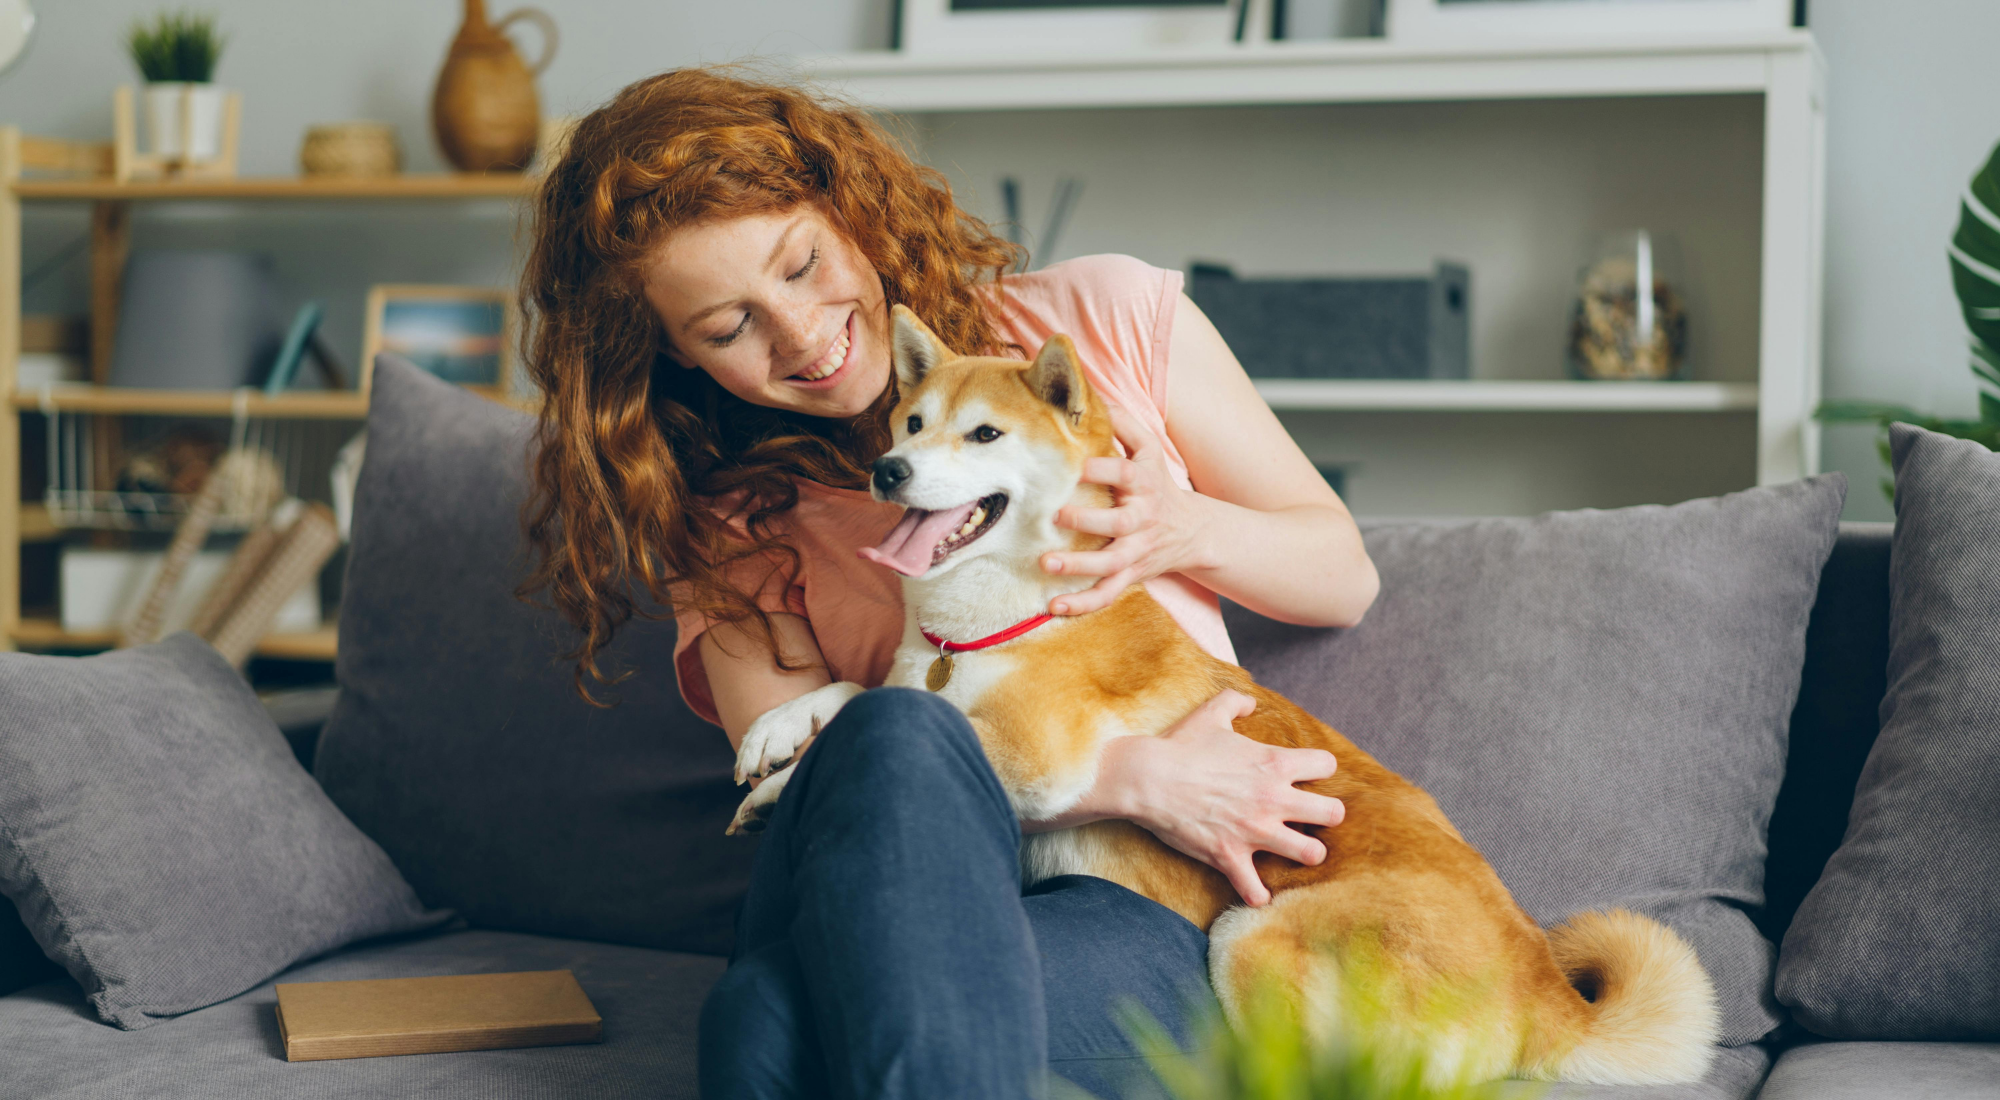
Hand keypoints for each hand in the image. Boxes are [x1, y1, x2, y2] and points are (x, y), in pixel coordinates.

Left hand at [1042, 404, 1214, 615]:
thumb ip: (1122, 423)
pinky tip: (1053, 607)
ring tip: (1047, 564)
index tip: (1076, 465)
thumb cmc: (1157, 483)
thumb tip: (1091, 392)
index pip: (1125, 474)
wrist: (1193, 531)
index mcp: (1143, 485)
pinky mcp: (1129, 576)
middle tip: (1057, 515)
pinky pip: (1106, 594)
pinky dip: (1082, 604)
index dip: (1103, 469)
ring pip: (1110, 566)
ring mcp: (1135, 553)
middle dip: (1088, 521)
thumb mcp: (1148, 449)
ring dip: (1078, 568)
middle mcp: (1141, 521)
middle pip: (1117, 525)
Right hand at [1100, 689, 1343, 905]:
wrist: (1147, 778)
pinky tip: (1257, 890)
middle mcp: (1273, 799)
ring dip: (1306, 854)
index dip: (1320, 769)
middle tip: (1312, 816)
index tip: (1308, 774)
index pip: (1327, 766)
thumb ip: (1236, 702)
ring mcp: (1254, 831)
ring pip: (1310, 854)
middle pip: (1333, 814)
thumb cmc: (1180, 746)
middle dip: (1327, 815)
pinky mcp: (1230, 856)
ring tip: (1297, 851)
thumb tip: (1249, 701)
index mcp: (1275, 763)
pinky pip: (1255, 889)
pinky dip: (1258, 893)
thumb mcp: (1211, 714)